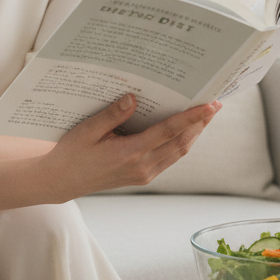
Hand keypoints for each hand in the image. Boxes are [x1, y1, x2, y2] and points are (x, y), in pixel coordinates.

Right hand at [42, 94, 220, 198]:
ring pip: (179, 152)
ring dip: (195, 133)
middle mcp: (142, 166)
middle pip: (181, 143)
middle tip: (216, 103)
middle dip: (201, 123)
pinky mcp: (143, 175)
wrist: (63, 180)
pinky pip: (170, 157)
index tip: (208, 105)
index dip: (191, 118)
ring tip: (207, 114)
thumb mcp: (87, 130)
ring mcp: (144, 173)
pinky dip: (182, 142)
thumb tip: (133, 99)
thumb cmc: (72, 153)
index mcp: (129, 154)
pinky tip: (186, 129)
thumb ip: (111, 115)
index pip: (168, 133)